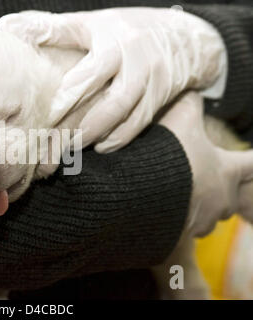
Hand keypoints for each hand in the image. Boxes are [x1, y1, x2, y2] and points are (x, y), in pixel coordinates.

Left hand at [0, 8, 225, 151]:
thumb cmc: (120, 30)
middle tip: (52, 139)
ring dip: (97, 133)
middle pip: (111, 99)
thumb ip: (48, 28)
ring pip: (126, 114)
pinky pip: (139, 124)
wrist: (179, 36)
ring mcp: (153, 81)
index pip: (90, 72)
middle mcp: (137, 60)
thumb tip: (6, 28)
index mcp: (114, 39)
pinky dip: (118, 138)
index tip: (44, 114)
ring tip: (70, 147)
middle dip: (80, 121)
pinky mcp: (160, 98)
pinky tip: (99, 147)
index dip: (68, 95)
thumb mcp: (87, 23)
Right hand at [159, 92, 252, 236]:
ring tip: (178, 198)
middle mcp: (220, 200)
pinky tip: (162, 211)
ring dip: (198, 207)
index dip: (252, 161)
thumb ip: (189, 103)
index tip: (251, 160)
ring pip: (207, 217)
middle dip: (219, 191)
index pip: (251, 165)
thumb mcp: (181, 119)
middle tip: (202, 181)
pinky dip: (177, 220)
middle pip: (230, 199)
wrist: (144, 190)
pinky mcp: (181, 234)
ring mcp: (201, 220)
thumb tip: (193, 87)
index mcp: (226, 172)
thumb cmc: (170, 155)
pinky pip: (184, 229)